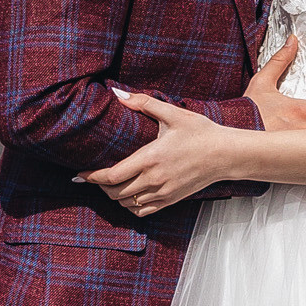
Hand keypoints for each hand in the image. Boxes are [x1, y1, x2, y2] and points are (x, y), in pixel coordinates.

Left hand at [85, 95, 240, 215]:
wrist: (226, 155)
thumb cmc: (201, 132)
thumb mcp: (173, 113)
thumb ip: (144, 104)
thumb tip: (118, 94)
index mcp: (150, 159)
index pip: (112, 176)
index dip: (92, 178)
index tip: (80, 175)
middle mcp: (154, 180)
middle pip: (115, 192)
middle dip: (100, 186)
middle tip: (92, 177)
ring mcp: (163, 193)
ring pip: (127, 204)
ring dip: (114, 196)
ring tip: (108, 185)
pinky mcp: (171, 200)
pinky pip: (143, 211)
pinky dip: (130, 206)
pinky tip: (128, 196)